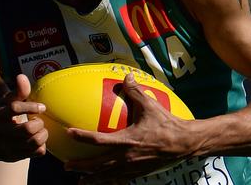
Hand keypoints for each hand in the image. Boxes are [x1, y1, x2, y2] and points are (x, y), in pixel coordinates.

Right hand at [0, 74, 47, 161]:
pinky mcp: (16, 157)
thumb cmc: (1, 118)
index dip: (31, 106)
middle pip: (28, 128)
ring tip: (39, 130)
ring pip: (34, 141)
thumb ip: (17, 91)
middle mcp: (2, 132)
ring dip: (43, 134)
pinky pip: (38, 152)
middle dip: (39, 123)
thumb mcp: (5, 103)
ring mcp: (9, 147)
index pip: (15, 108)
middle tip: (38, 120)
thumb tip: (22, 76)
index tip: (41, 107)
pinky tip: (37, 140)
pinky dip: (42, 145)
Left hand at [65, 74, 193, 184]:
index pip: (98, 140)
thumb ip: (136, 92)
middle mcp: (126, 157)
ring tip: (81, 181)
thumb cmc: (167, 124)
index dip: (81, 137)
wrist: (185, 143)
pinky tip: (105, 182)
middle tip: (66, 165)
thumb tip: (126, 77)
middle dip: (81, 166)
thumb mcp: (150, 106)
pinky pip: (121, 178)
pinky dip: (110, 181)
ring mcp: (132, 167)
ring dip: (93, 178)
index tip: (68, 133)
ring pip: (108, 175)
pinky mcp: (140, 172)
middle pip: (98, 165)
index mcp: (126, 140)